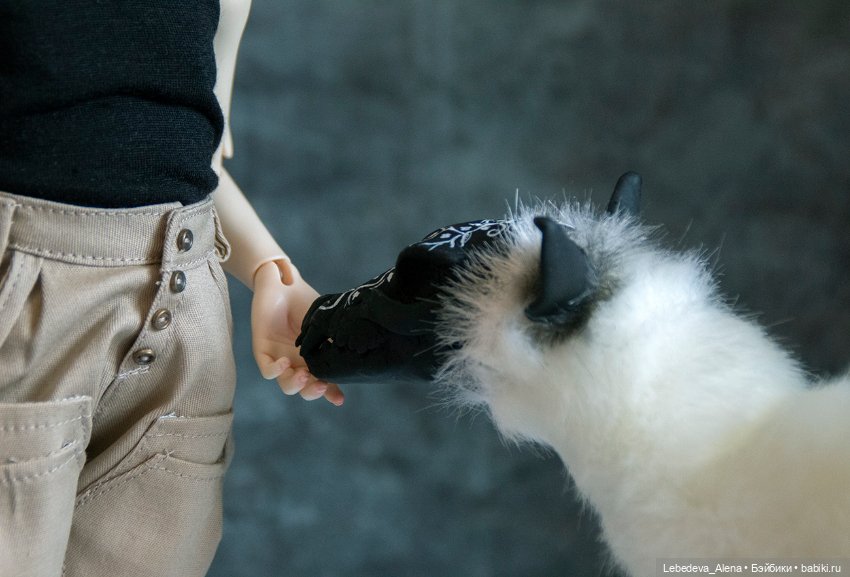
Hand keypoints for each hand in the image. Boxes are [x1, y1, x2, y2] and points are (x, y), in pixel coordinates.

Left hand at [251, 260, 344, 404]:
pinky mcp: (262, 351)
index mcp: (313, 359)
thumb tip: (352, 353)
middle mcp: (296, 363)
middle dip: (313, 392)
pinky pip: (267, 370)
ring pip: (286, 385)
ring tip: (305, 376)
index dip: (331, 393)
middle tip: (322, 386)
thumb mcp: (323, 322)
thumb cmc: (303, 302)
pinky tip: (285, 363)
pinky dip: (276, 371)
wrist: (282, 284)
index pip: (323, 380)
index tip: (340, 400)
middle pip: (304, 389)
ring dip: (297, 385)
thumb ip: (334, 338)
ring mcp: (279, 359)